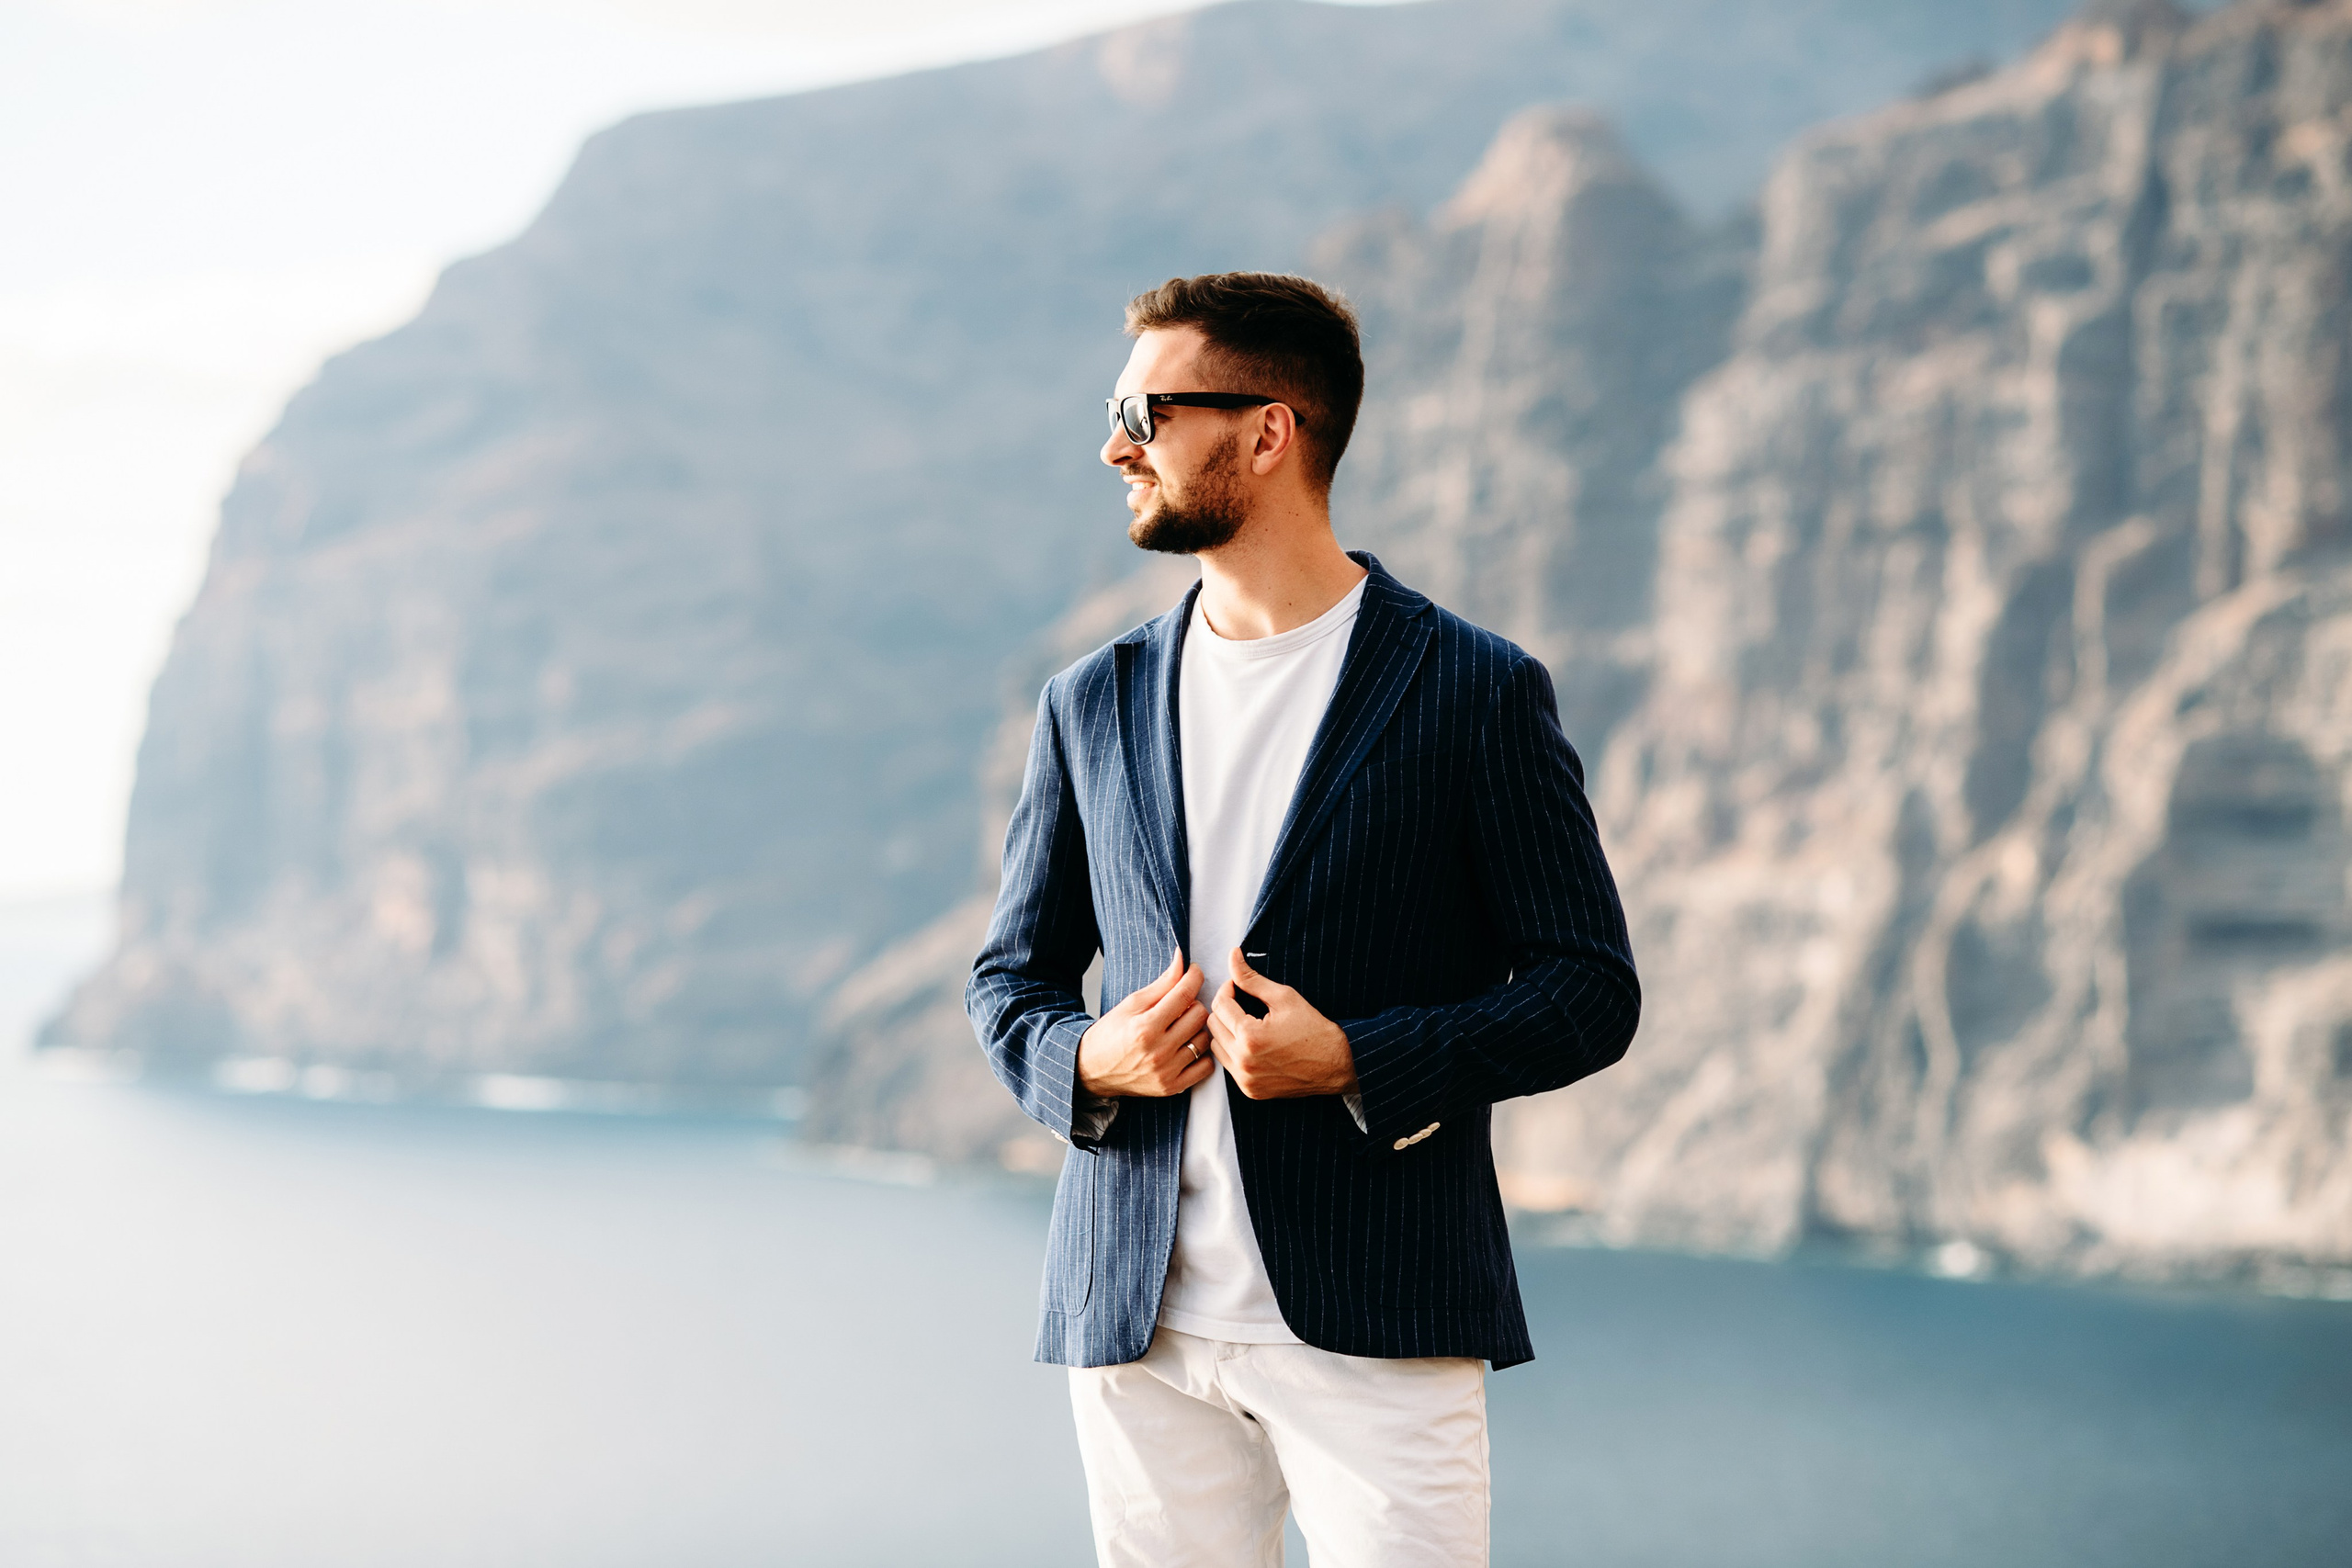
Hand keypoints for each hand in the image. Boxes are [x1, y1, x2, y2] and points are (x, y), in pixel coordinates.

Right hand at [1077, 946, 1217, 1097]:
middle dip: (1193, 1003)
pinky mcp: (1171, 1087)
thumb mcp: (1132, 1003)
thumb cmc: (1111, 1033)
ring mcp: (1166, 1071)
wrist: (1092, 1069)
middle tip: (1182, 1004)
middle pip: (1199, 1015)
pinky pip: (1205, 1067)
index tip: (1194, 972)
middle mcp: (1158, 1050)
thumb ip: (1162, 983)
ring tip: (1182, 1027)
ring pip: (1205, 1040)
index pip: (1184, 994)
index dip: (1194, 977)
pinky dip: (1202, 1055)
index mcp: (1145, 1026)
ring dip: (1197, 1029)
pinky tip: (1187, 1047)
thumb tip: (1182, 959)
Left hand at [1205, 948, 1356, 1098]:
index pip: (1220, 1004)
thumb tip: (1232, 955)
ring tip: (1245, 1021)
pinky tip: (1250, 1041)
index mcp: (1250, 1037)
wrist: (1336, 1065)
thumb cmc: (1314, 1029)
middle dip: (1224, 1009)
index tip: (1239, 985)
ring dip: (1225, 1030)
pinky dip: (1233, 1050)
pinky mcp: (1251, 1090)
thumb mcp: (1284, 997)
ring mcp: (1246, 1080)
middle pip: (1213, 1025)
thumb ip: (1252, 978)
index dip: (1228, 989)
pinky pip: (1228, 1065)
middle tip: (1242, 1001)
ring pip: (1216, 1046)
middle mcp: (1243, 1062)